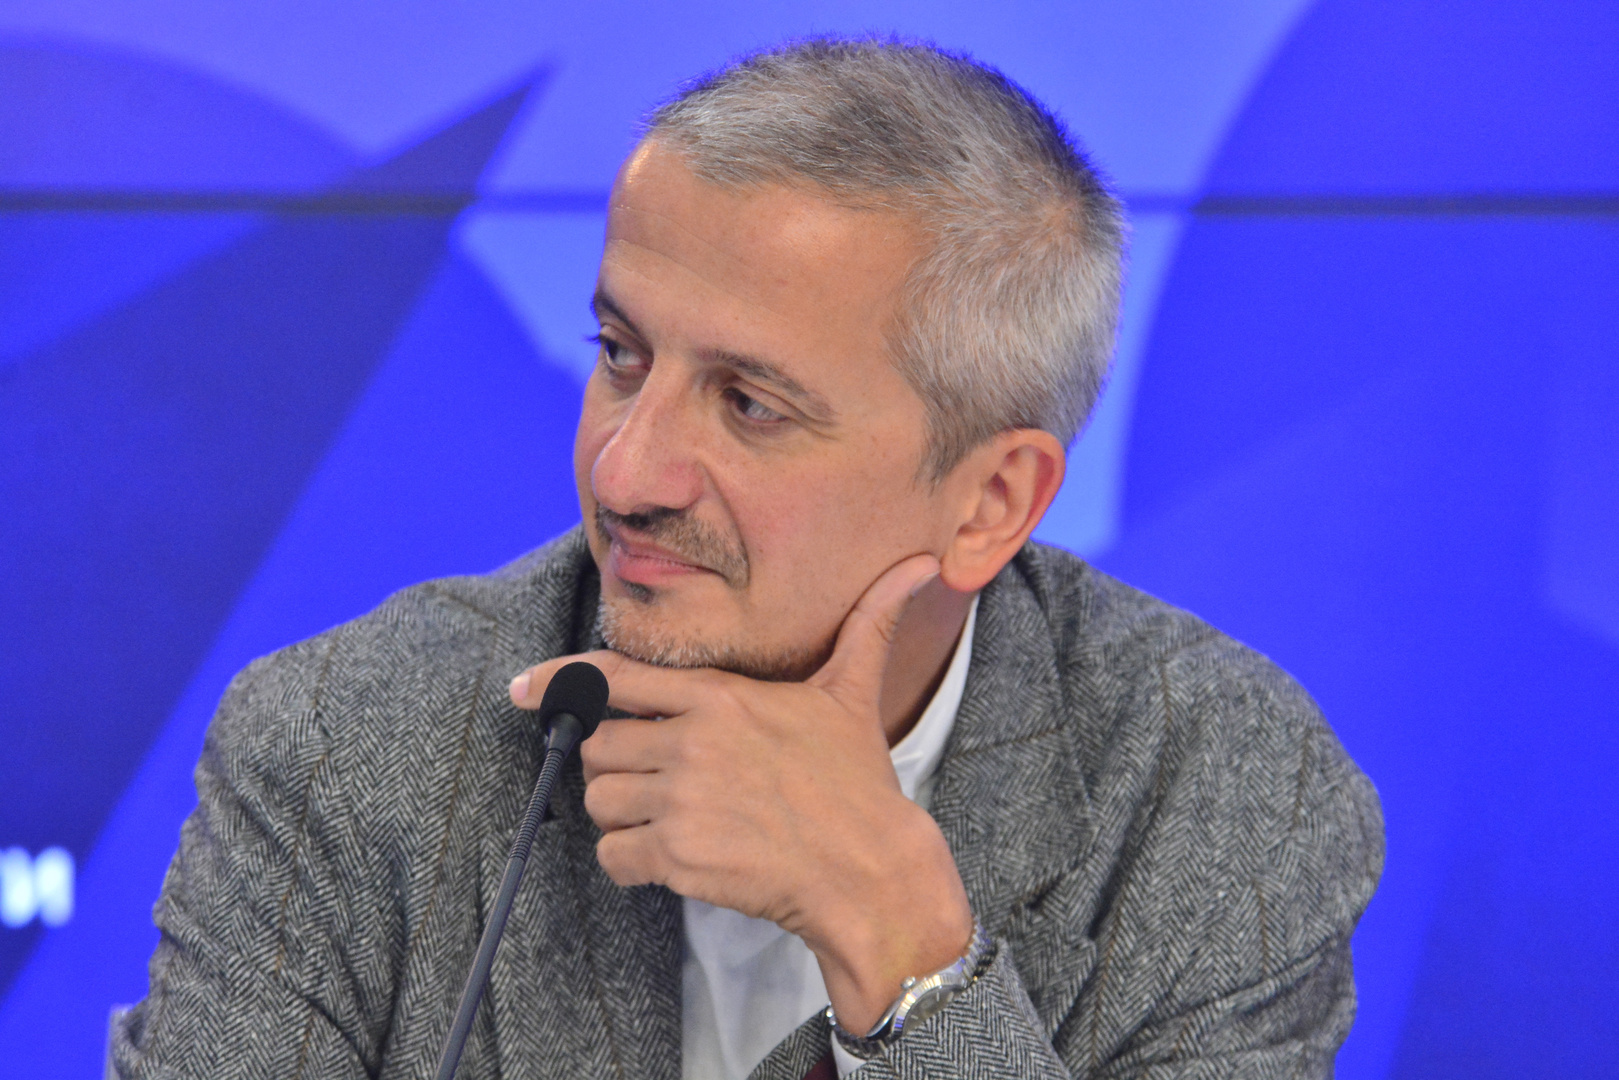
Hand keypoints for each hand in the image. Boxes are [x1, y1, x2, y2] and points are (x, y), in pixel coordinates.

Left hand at [508, 553, 974, 1031]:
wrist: (870, 870)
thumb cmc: (858, 783)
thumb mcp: (854, 693)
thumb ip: (870, 623)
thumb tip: (923, 565)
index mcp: (721, 695)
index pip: (616, 676)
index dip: (562, 680)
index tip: (522, 688)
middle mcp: (694, 740)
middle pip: (598, 742)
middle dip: (613, 764)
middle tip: (651, 782)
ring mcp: (684, 798)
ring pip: (600, 798)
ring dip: (619, 815)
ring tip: (664, 822)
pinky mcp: (679, 854)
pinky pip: (612, 854)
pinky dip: (627, 862)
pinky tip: (664, 862)